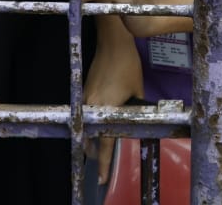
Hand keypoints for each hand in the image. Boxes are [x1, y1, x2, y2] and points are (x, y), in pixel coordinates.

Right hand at [84, 18, 144, 185]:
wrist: (112, 43)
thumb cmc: (128, 66)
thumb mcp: (137, 92)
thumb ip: (134, 111)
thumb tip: (134, 124)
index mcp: (107, 109)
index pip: (105, 144)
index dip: (105, 164)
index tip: (103, 179)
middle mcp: (91, 107)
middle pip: (90, 141)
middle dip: (96, 154)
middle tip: (105, 163)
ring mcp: (85, 99)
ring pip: (85, 129)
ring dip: (92, 140)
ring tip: (101, 148)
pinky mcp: (84, 91)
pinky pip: (85, 115)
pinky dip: (90, 125)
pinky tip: (100, 124)